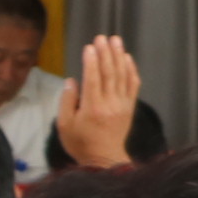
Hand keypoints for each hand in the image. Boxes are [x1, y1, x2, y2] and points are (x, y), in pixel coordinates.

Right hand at [52, 35, 140, 170]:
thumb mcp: (64, 125)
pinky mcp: (129, 108)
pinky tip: (127, 57)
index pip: (93, 79)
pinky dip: (131, 70)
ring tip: (115, 40)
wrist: (104, 160)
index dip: (91, 61)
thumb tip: (72, 81)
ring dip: (118, 56)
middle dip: (105, 53)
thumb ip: (67, 101)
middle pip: (109, 73)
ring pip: (121, 76)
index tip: (89, 47)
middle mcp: (109, 104)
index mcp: (92, 108)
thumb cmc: (80, 143)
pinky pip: (133, 85)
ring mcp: (122, 105)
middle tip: (101, 37)